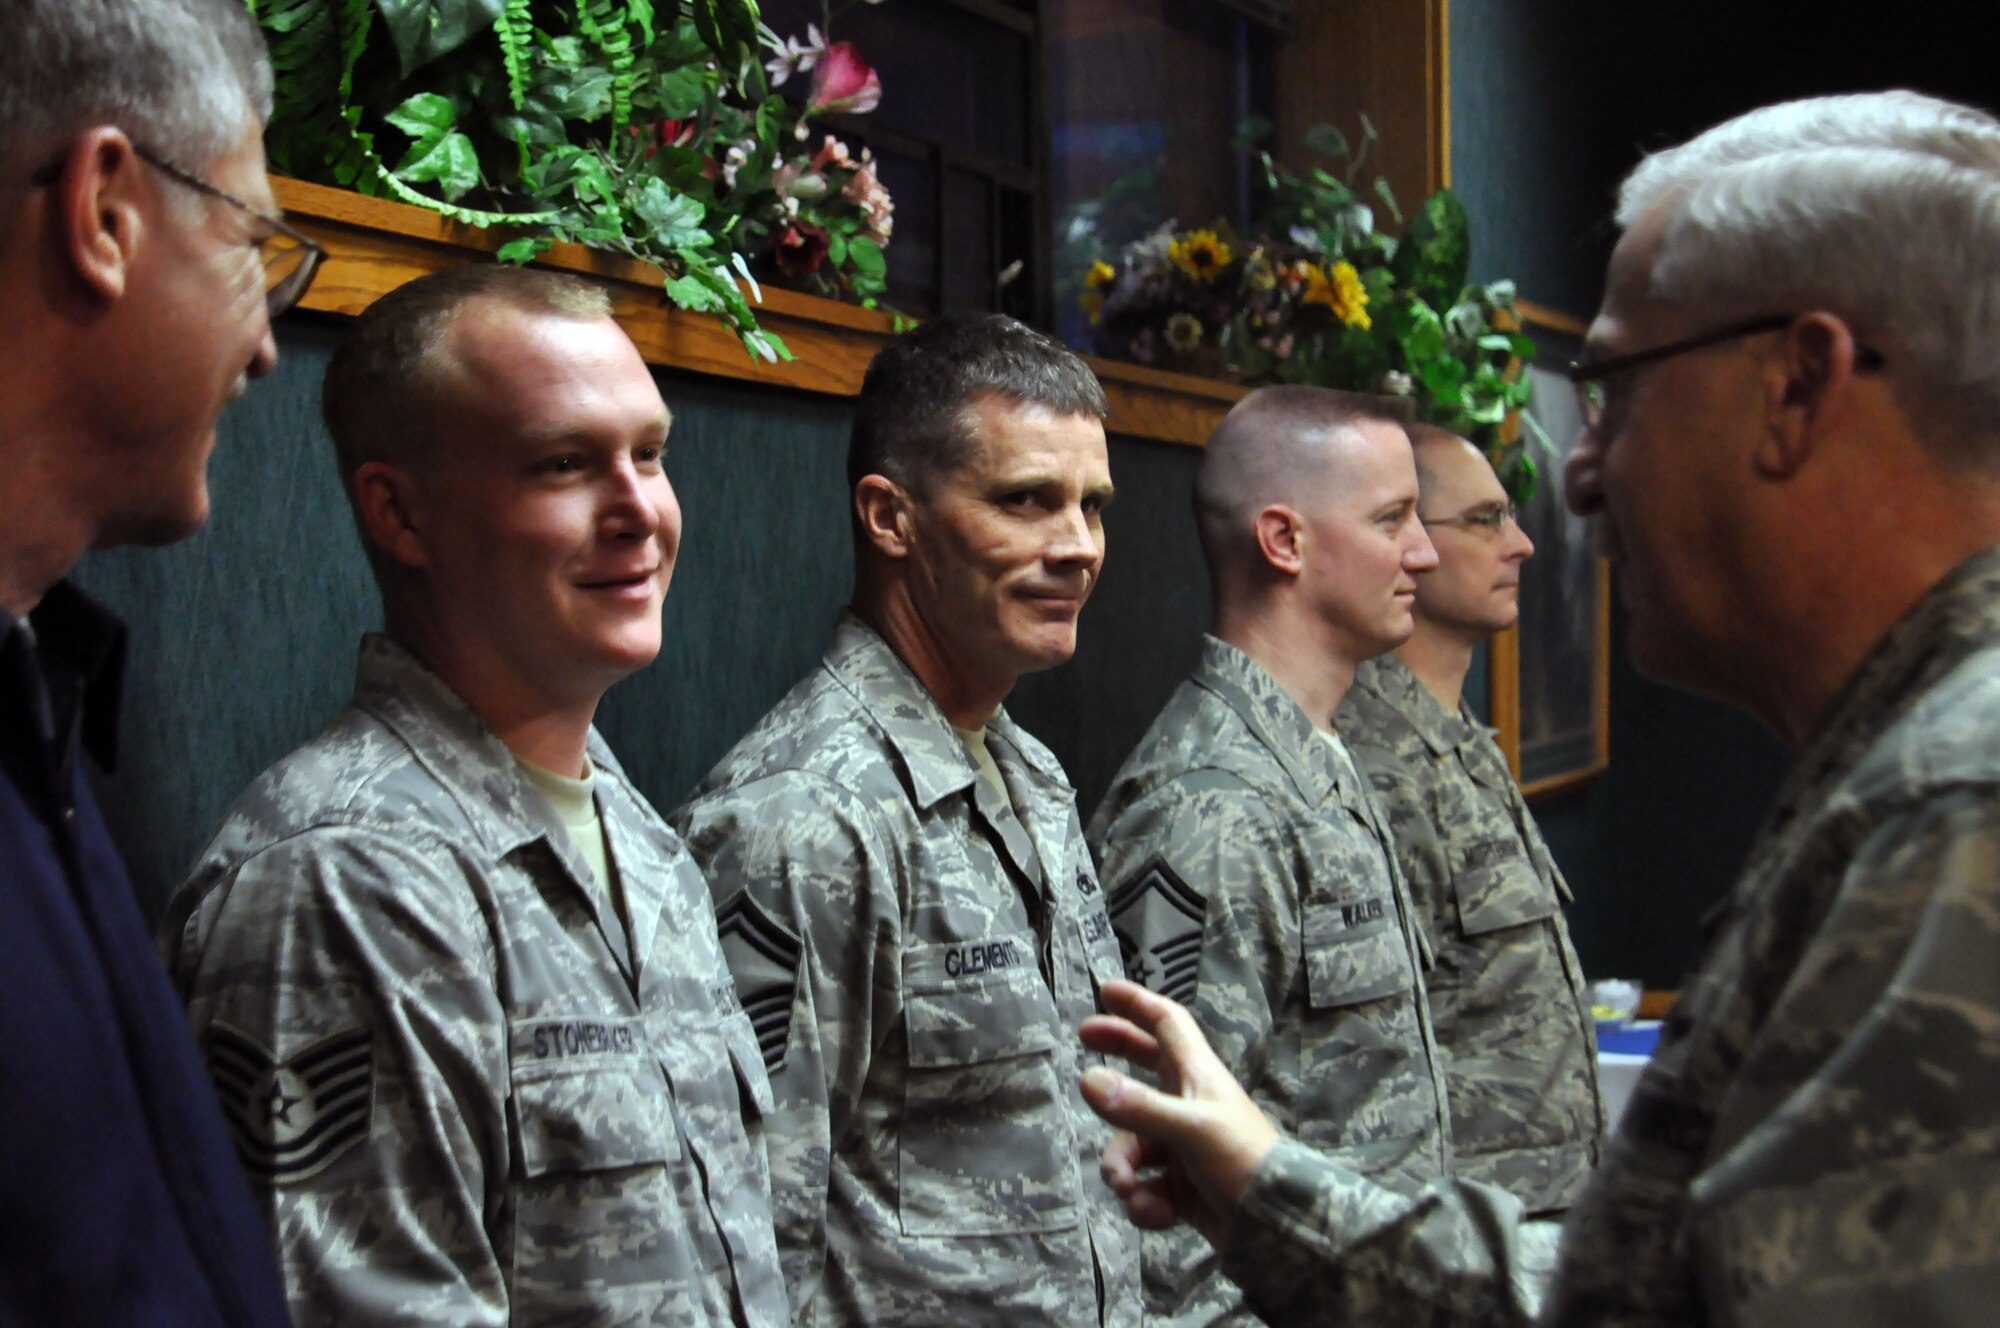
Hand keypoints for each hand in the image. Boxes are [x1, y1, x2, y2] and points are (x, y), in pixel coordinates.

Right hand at [1079, 979, 1281, 1247]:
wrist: (1275, 1224)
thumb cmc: (1241, 1159)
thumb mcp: (1191, 1127)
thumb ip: (1139, 1105)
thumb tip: (1087, 1080)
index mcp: (1196, 1074)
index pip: (1166, 1023)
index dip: (1137, 1003)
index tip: (1104, 991)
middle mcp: (1186, 1102)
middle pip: (1142, 1069)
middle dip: (1113, 1066)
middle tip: (1082, 1061)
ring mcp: (1181, 1145)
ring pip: (1131, 1144)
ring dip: (1122, 1167)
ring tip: (1128, 1186)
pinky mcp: (1179, 1185)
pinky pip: (1144, 1186)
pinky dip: (1144, 1202)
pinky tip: (1161, 1213)